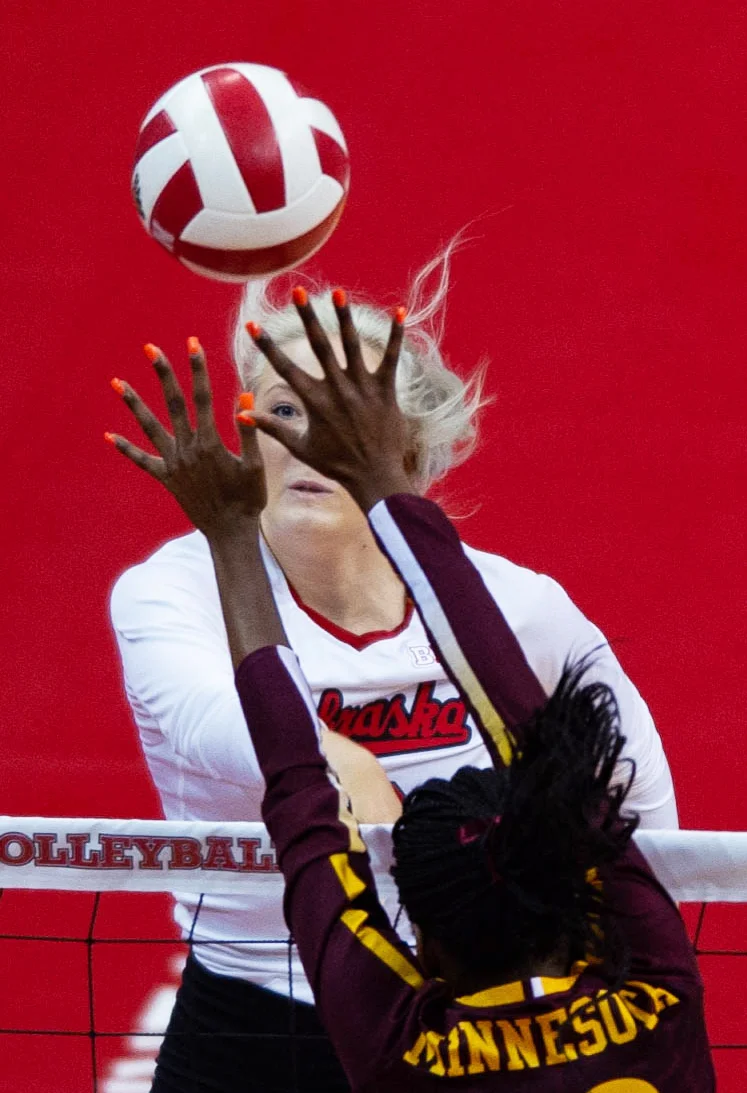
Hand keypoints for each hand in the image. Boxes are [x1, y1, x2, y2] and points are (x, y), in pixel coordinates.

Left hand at [107, 339, 265, 538]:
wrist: (230, 532)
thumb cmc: (248, 499)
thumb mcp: (255, 466)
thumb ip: (249, 432)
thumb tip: (245, 397)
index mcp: (210, 442)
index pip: (203, 397)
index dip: (198, 369)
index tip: (193, 344)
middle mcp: (187, 449)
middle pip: (172, 404)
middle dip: (163, 374)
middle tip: (150, 349)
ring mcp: (174, 464)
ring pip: (150, 427)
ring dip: (134, 404)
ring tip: (117, 382)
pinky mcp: (166, 479)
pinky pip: (143, 461)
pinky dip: (126, 449)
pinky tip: (108, 436)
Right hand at [245, 290, 415, 511]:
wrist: (374, 477)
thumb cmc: (336, 465)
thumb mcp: (301, 447)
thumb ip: (272, 428)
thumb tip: (242, 413)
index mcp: (314, 401)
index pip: (284, 367)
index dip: (266, 345)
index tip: (251, 324)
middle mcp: (337, 389)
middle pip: (319, 345)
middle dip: (307, 317)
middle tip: (298, 291)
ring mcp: (362, 388)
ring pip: (351, 345)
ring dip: (344, 317)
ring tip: (338, 293)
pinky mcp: (385, 391)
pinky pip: (392, 358)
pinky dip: (397, 336)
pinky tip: (401, 312)